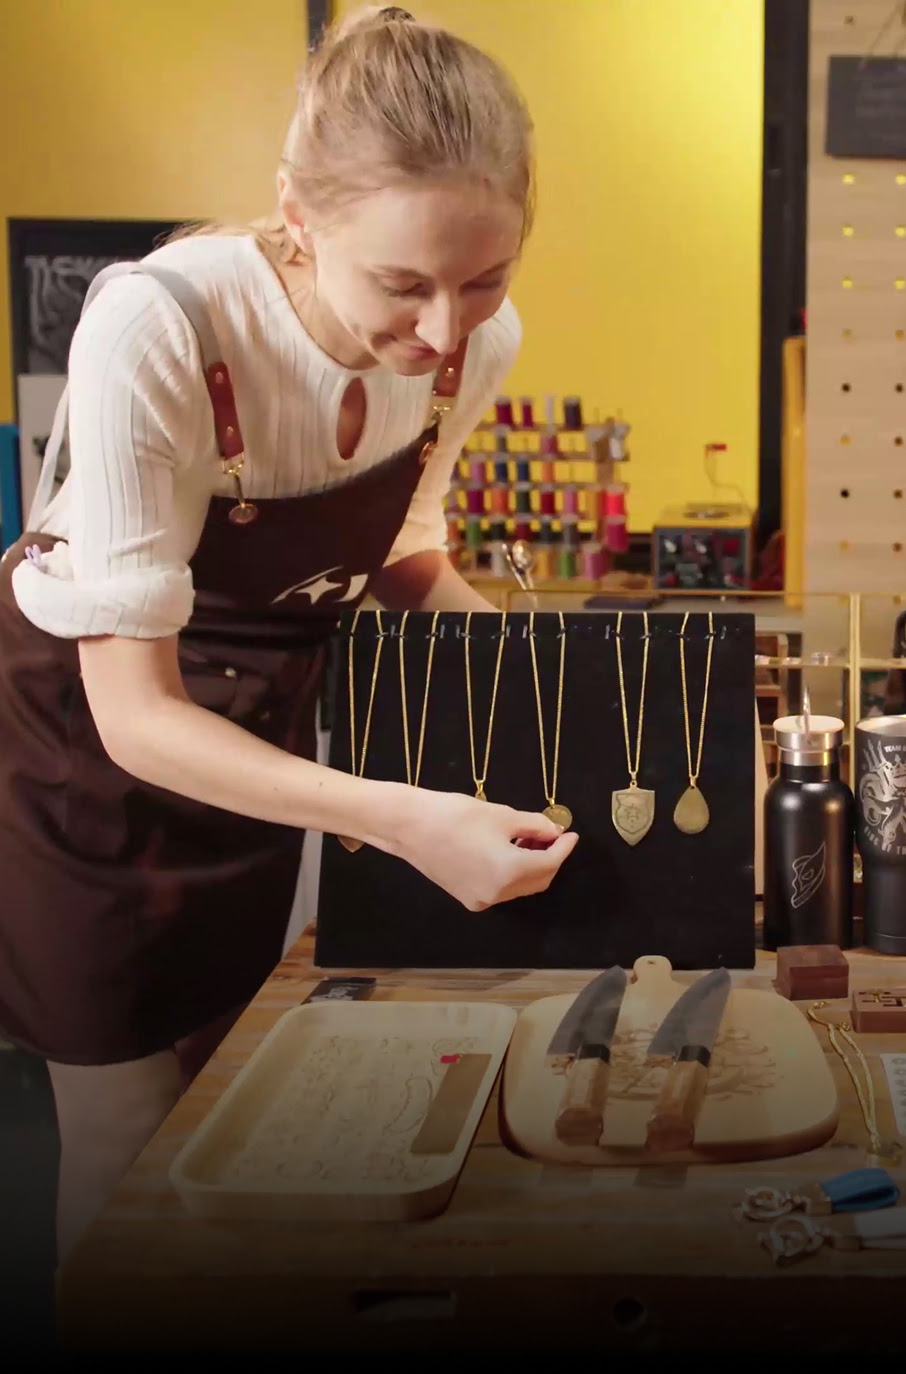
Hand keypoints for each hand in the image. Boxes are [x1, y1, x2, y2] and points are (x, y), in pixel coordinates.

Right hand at [392, 790, 578, 911]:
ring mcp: (481, 899)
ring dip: (531, 867)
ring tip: (529, 841)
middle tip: (552, 836)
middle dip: (550, 860)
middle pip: (537, 881)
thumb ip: (534, 827)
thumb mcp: (502, 815)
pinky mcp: (467, 898)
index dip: (563, 848)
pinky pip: (500, 889)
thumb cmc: (456, 815)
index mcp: (509, 872)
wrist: (409, 826)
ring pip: (519, 887)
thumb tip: (553, 832)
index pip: (549, 864)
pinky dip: (511, 874)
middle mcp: (498, 893)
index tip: (570, 834)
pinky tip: (507, 852)